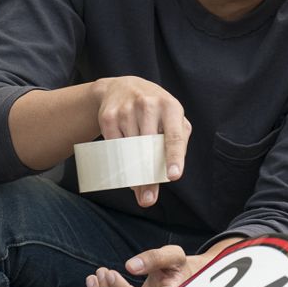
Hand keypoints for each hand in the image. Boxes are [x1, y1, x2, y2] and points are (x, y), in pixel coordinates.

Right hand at [93, 76, 191, 206]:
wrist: (122, 87)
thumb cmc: (156, 109)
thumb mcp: (173, 118)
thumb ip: (179, 142)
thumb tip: (169, 175)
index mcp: (171, 107)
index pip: (174, 136)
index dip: (174, 157)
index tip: (173, 176)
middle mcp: (149, 105)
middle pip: (148, 150)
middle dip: (147, 176)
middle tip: (148, 199)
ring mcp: (127, 110)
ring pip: (130, 151)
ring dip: (132, 173)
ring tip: (136, 186)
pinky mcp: (108, 117)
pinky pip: (114, 147)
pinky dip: (119, 161)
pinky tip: (123, 166)